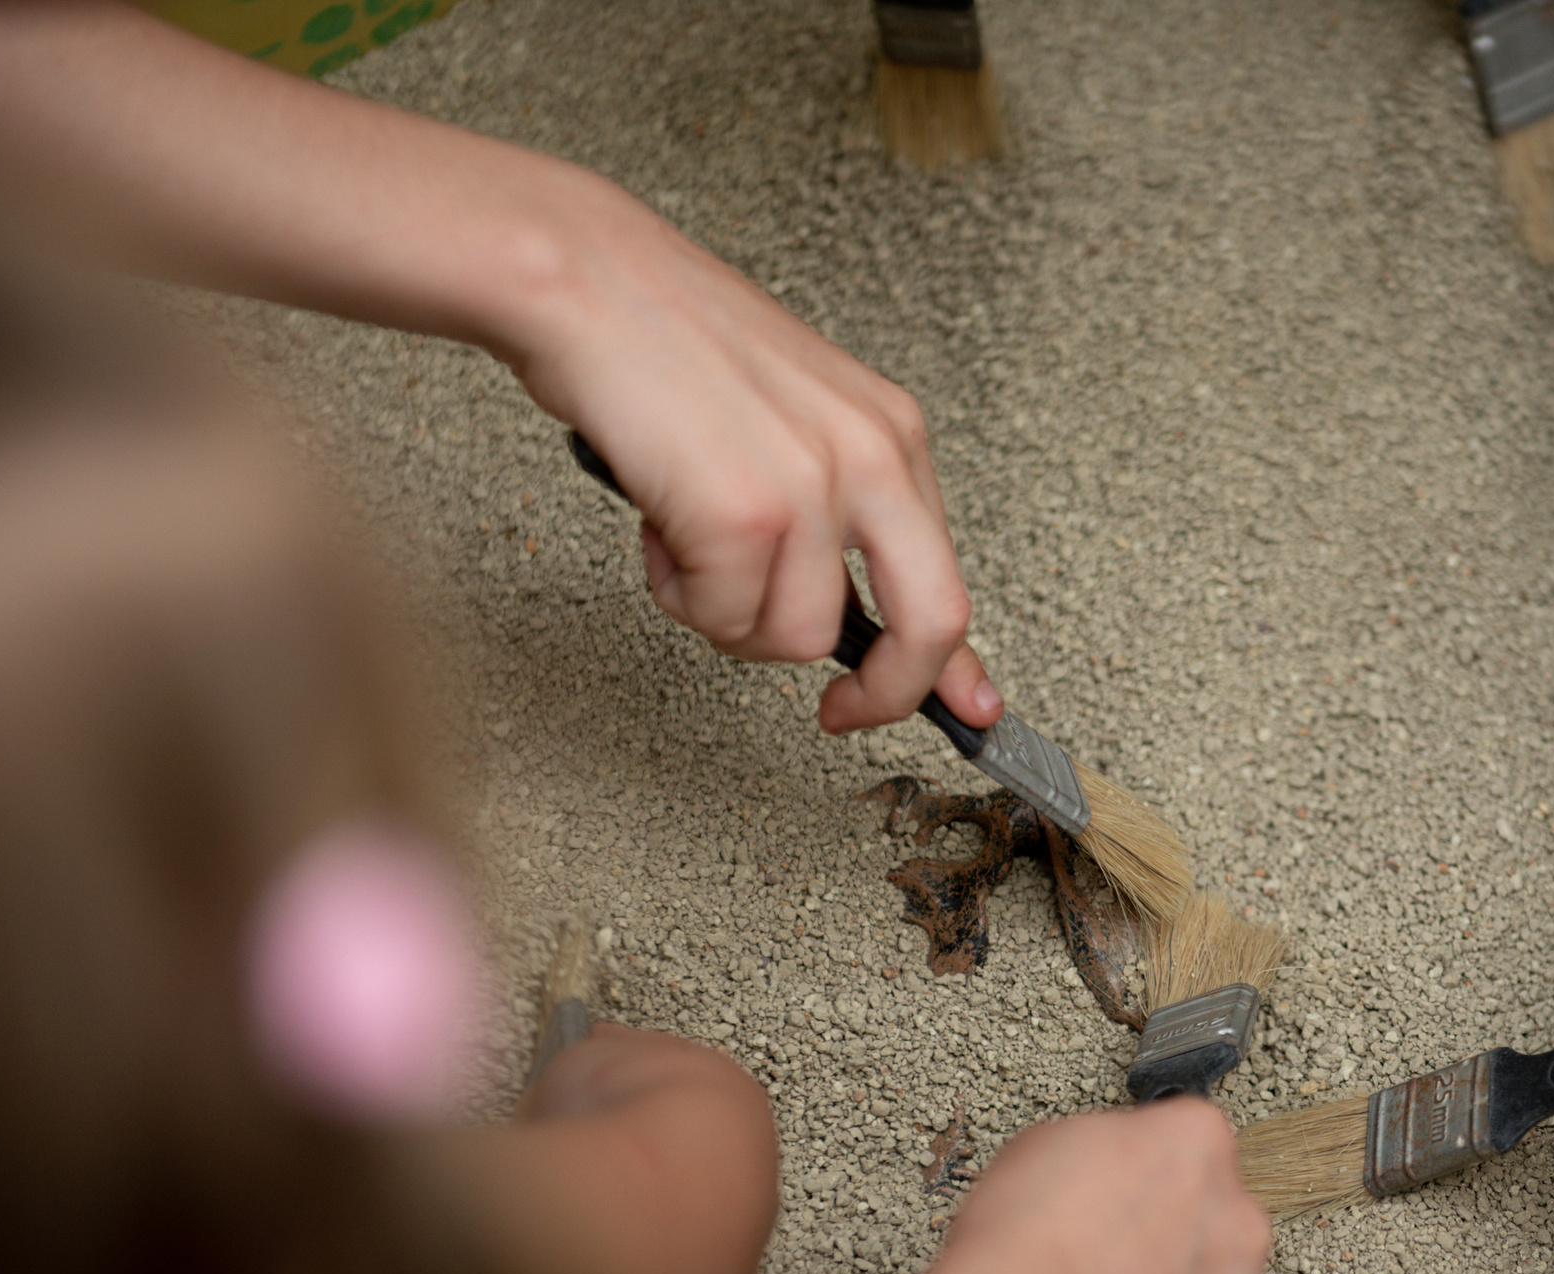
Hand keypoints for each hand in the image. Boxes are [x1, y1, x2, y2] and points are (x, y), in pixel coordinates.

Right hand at [0, 3, 1000, 737]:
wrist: (581, 280)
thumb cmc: (664, 352)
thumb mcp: (784, 428)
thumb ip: (835, 520)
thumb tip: (860, 630)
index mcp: (889, 432)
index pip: (952, 574)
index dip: (958, 668)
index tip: (972, 714)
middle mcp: (870, 454)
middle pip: (928, 623)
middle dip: (885, 690)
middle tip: (837, 713)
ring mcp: (812, 484)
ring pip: (795, 637)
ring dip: (728, 615)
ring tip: (687, 539)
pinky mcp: (745, 510)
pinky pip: (721, 616)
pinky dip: (677, 591)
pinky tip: (657, 520)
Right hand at [940, 1100, 1272, 1273]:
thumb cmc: (1025, 1239)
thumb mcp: (1049, 1142)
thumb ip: (1114, 1152)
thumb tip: (1114, 1172)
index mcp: (1198, 1145)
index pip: (1194, 1143)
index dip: (1148, 1172)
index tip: (1119, 1194)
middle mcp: (1239, 1223)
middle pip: (1220, 1226)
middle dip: (1176, 1243)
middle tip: (1110, 1264)